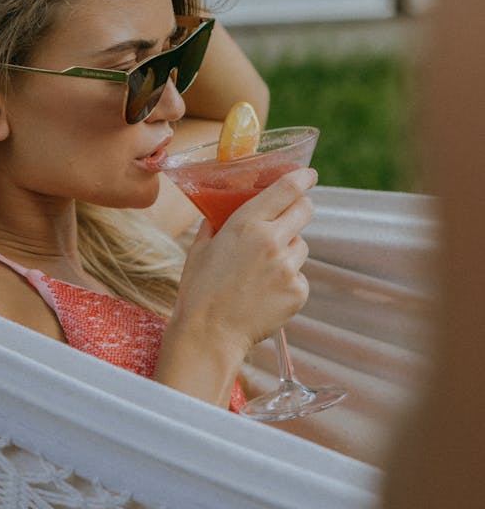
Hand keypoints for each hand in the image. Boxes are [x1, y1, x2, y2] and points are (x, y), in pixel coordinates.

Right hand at [173, 166, 315, 353]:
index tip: (309, 174)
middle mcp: (272, 241)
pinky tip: (266, 292)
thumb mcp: (201, 248)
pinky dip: (288, 280)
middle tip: (290, 216)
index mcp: (247, 224)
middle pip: (305, 210)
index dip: (302, 177)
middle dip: (300, 208)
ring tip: (264, 270)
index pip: (287, 189)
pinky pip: (300, 276)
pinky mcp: (298, 292)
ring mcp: (288, 268)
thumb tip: (222, 213)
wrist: (209, 334)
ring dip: (289, 250)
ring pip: (302, 246)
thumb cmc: (199, 290)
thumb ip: (216, 225)